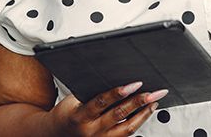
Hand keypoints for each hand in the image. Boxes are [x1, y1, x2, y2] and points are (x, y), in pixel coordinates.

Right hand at [49, 81, 166, 135]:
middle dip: (138, 102)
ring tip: (153, 102)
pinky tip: (145, 114)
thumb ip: (91, 93)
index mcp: (81, 116)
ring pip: (127, 128)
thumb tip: (114, 79)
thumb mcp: (73, 100)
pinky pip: (127, 134)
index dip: (119, 92)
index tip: (134, 84)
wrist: (58, 134)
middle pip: (119, 115)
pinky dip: (138, 123)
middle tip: (152, 93)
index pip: (102, 102)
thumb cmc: (67, 114)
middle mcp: (92, 130)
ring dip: (143, 114)